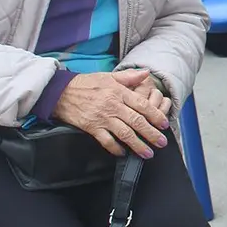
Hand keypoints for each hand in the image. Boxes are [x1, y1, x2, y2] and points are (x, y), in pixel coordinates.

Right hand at [52, 70, 169, 157]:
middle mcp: (113, 105)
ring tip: (147, 153)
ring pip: (125, 133)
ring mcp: (102, 118)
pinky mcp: (91, 128)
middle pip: (136, 121)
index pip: (142, 105)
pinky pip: (106, 141)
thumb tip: (147, 73)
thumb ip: (129, 76)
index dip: (155, 115)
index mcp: (119, 92)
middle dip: (151, 134)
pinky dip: (115, 148)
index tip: (164, 124)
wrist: (61, 92)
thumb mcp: (109, 76)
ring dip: (137, 145)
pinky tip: (123, 153)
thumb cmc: (87, 83)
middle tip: (161, 143)